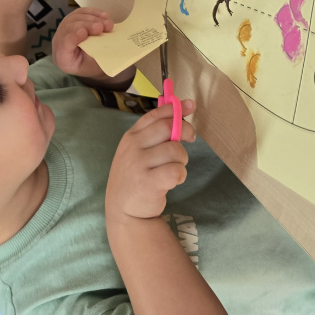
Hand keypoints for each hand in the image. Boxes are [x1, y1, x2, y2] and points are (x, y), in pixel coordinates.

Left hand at [52, 7, 115, 79]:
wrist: (92, 61)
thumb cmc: (94, 65)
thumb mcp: (95, 67)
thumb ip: (96, 55)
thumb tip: (104, 43)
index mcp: (62, 59)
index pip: (64, 46)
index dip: (73, 37)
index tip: (84, 33)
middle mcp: (59, 42)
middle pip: (69, 29)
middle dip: (87, 26)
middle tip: (101, 27)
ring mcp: (64, 29)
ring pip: (75, 18)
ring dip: (93, 19)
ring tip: (108, 24)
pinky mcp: (71, 19)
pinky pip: (80, 12)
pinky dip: (93, 12)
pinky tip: (104, 16)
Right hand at [106, 102, 195, 222]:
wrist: (123, 209)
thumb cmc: (136, 175)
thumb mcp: (138, 150)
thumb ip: (156, 131)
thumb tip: (185, 105)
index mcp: (131, 136)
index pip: (156, 115)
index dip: (176, 108)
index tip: (190, 105)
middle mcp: (133, 147)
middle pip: (168, 127)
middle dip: (185, 131)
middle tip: (190, 140)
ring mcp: (139, 164)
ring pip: (176, 151)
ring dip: (182, 160)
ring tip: (173, 169)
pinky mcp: (148, 182)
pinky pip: (177, 170)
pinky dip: (180, 175)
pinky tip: (172, 181)